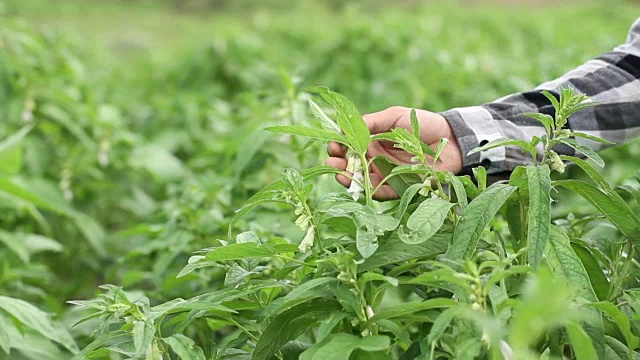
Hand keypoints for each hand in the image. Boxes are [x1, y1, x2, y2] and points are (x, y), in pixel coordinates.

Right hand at [326, 106, 462, 199]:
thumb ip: (372, 121)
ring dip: (348, 178)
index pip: (350, 145)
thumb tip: (345, 127)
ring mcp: (386, 174)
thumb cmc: (424, 123)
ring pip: (361, 179)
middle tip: (332, 161)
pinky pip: (379, 192)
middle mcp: (377, 158)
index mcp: (374, 141)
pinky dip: (366, 191)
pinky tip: (357, 185)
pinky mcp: (397, 187)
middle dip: (339, 163)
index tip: (333, 145)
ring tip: (339, 174)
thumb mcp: (395, 116)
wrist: (452, 140)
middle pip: (351, 164)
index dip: (339, 146)